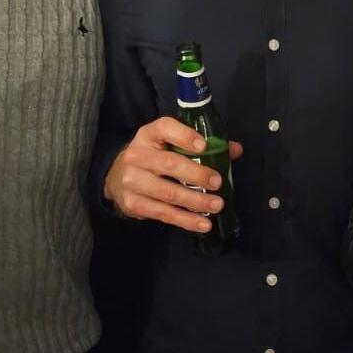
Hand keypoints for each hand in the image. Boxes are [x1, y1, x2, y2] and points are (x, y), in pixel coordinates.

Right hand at [104, 115, 241, 233]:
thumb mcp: (169, 145)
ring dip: (195, 201)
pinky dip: (185, 220)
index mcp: (149, 134)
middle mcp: (137, 155)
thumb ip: (202, 146)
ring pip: (168, 192)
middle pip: (169, 164)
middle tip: (217, 183)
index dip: (185, 136)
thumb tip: (235, 150)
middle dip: (196, 174)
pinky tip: (203, 224)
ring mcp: (132, 180)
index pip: (165, 128)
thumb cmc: (153, 158)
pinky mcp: (133, 203)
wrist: (117, 178)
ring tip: (217, 205)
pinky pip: (163, 213)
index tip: (204, 146)